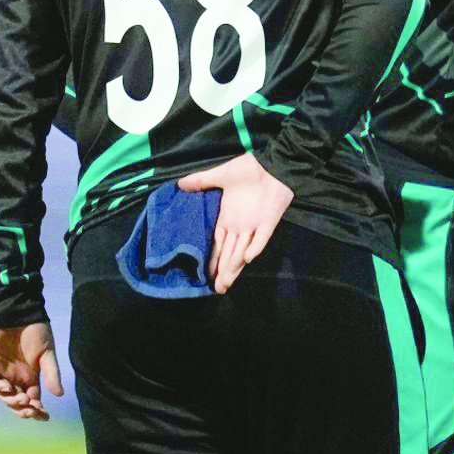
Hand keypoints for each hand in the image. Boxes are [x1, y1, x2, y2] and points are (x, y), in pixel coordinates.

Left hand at [0, 322, 62, 420]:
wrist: (21, 312)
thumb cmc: (36, 331)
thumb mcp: (47, 354)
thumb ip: (51, 374)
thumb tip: (59, 395)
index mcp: (30, 377)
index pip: (32, 399)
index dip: (37, 409)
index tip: (45, 416)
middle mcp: (14, 377)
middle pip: (16, 400)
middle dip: (23, 409)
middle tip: (32, 411)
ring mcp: (0, 372)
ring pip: (2, 394)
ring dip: (11, 400)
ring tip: (23, 401)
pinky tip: (7, 388)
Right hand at [179, 152, 294, 293]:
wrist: (274, 163)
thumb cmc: (248, 170)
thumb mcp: (221, 175)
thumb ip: (201, 181)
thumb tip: (179, 184)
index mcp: (228, 219)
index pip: (217, 245)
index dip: (212, 260)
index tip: (205, 276)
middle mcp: (240, 226)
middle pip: (229, 254)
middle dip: (222, 271)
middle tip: (216, 289)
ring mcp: (254, 225)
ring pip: (242, 251)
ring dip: (235, 266)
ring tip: (226, 283)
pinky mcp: (269, 221)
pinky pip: (261, 237)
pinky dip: (255, 247)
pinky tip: (248, 259)